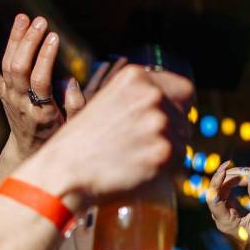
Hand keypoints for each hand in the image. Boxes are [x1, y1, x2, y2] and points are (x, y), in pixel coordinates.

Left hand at [0, 15, 84, 162]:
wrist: (28, 150)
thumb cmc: (54, 135)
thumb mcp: (72, 128)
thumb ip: (76, 106)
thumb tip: (70, 81)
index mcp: (41, 113)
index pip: (40, 81)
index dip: (45, 57)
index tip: (55, 37)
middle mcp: (21, 103)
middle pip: (19, 69)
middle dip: (29, 43)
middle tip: (41, 22)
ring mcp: (8, 97)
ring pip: (6, 65)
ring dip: (14, 40)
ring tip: (24, 18)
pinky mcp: (1, 94)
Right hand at [16, 66, 182, 208]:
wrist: (65, 171)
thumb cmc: (79, 143)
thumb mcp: (104, 101)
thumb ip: (136, 99)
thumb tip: (166, 106)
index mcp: (136, 77)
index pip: (184, 90)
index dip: (178, 108)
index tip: (170, 121)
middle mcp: (152, 95)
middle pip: (184, 118)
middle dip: (171, 134)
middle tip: (145, 148)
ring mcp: (160, 124)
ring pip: (182, 142)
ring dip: (167, 154)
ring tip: (137, 160)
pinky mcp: (164, 153)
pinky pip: (179, 164)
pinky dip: (166, 172)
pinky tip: (141, 172)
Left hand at [207, 162, 249, 249]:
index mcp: (225, 221)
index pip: (213, 198)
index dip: (217, 181)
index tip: (226, 167)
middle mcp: (221, 215)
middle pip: (219, 188)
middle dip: (234, 175)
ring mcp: (224, 210)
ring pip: (224, 186)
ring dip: (238, 176)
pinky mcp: (230, 206)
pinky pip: (230, 188)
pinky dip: (240, 180)